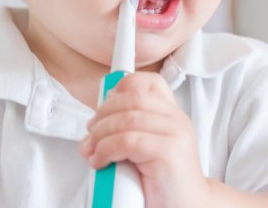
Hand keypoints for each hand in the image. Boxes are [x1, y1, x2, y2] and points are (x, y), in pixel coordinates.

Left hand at [79, 72, 210, 207]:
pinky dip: (105, 150)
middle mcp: (177, 120)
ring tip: (92, 152)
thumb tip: (95, 124)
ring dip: (99, 136)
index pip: (148, 83)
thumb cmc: (163, 184)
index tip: (102, 108)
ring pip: (126, 119)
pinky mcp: (169, 152)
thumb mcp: (144, 150)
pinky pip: (127, 140)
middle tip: (90, 136)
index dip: (121, 87)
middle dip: (102, 116)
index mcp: (172, 116)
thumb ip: (128, 131)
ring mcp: (176, 134)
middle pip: (131, 99)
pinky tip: (100, 161)